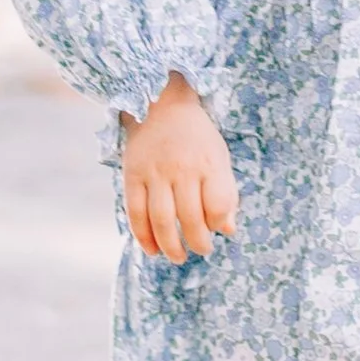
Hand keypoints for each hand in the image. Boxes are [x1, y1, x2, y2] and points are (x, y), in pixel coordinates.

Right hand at [122, 72, 239, 263]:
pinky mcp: (132, 175)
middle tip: (201, 251)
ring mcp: (154, 172)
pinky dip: (143, 236)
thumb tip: (228, 229)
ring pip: (161, 220)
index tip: (217, 229)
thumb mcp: (219, 158)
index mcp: (208, 163)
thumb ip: (225, 193)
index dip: (219, 224)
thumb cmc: (197, 138)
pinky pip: (135, 212)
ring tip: (178, 257)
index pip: (217, 204)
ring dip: (170, 246)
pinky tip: (152, 249)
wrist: (160, 104)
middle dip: (197, 243)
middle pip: (189, 218)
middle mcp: (181, 168)